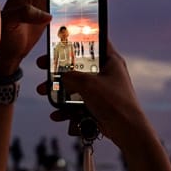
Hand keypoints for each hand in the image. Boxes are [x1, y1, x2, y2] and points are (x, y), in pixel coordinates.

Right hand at [35, 41, 150, 145]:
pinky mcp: (98, 106)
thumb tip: (62, 78)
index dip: (77, 38)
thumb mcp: (88, 84)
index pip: (94, 41)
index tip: (61, 39)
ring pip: (76, 87)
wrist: (127, 131)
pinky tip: (57, 115)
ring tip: (44, 92)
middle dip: (59, 69)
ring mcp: (102, 91)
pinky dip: (67, 110)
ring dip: (59, 91)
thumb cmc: (114, 103)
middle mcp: (106, 74)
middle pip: (78, 66)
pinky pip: (78, 105)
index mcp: (110, 61)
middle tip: (43, 66)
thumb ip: (70, 76)